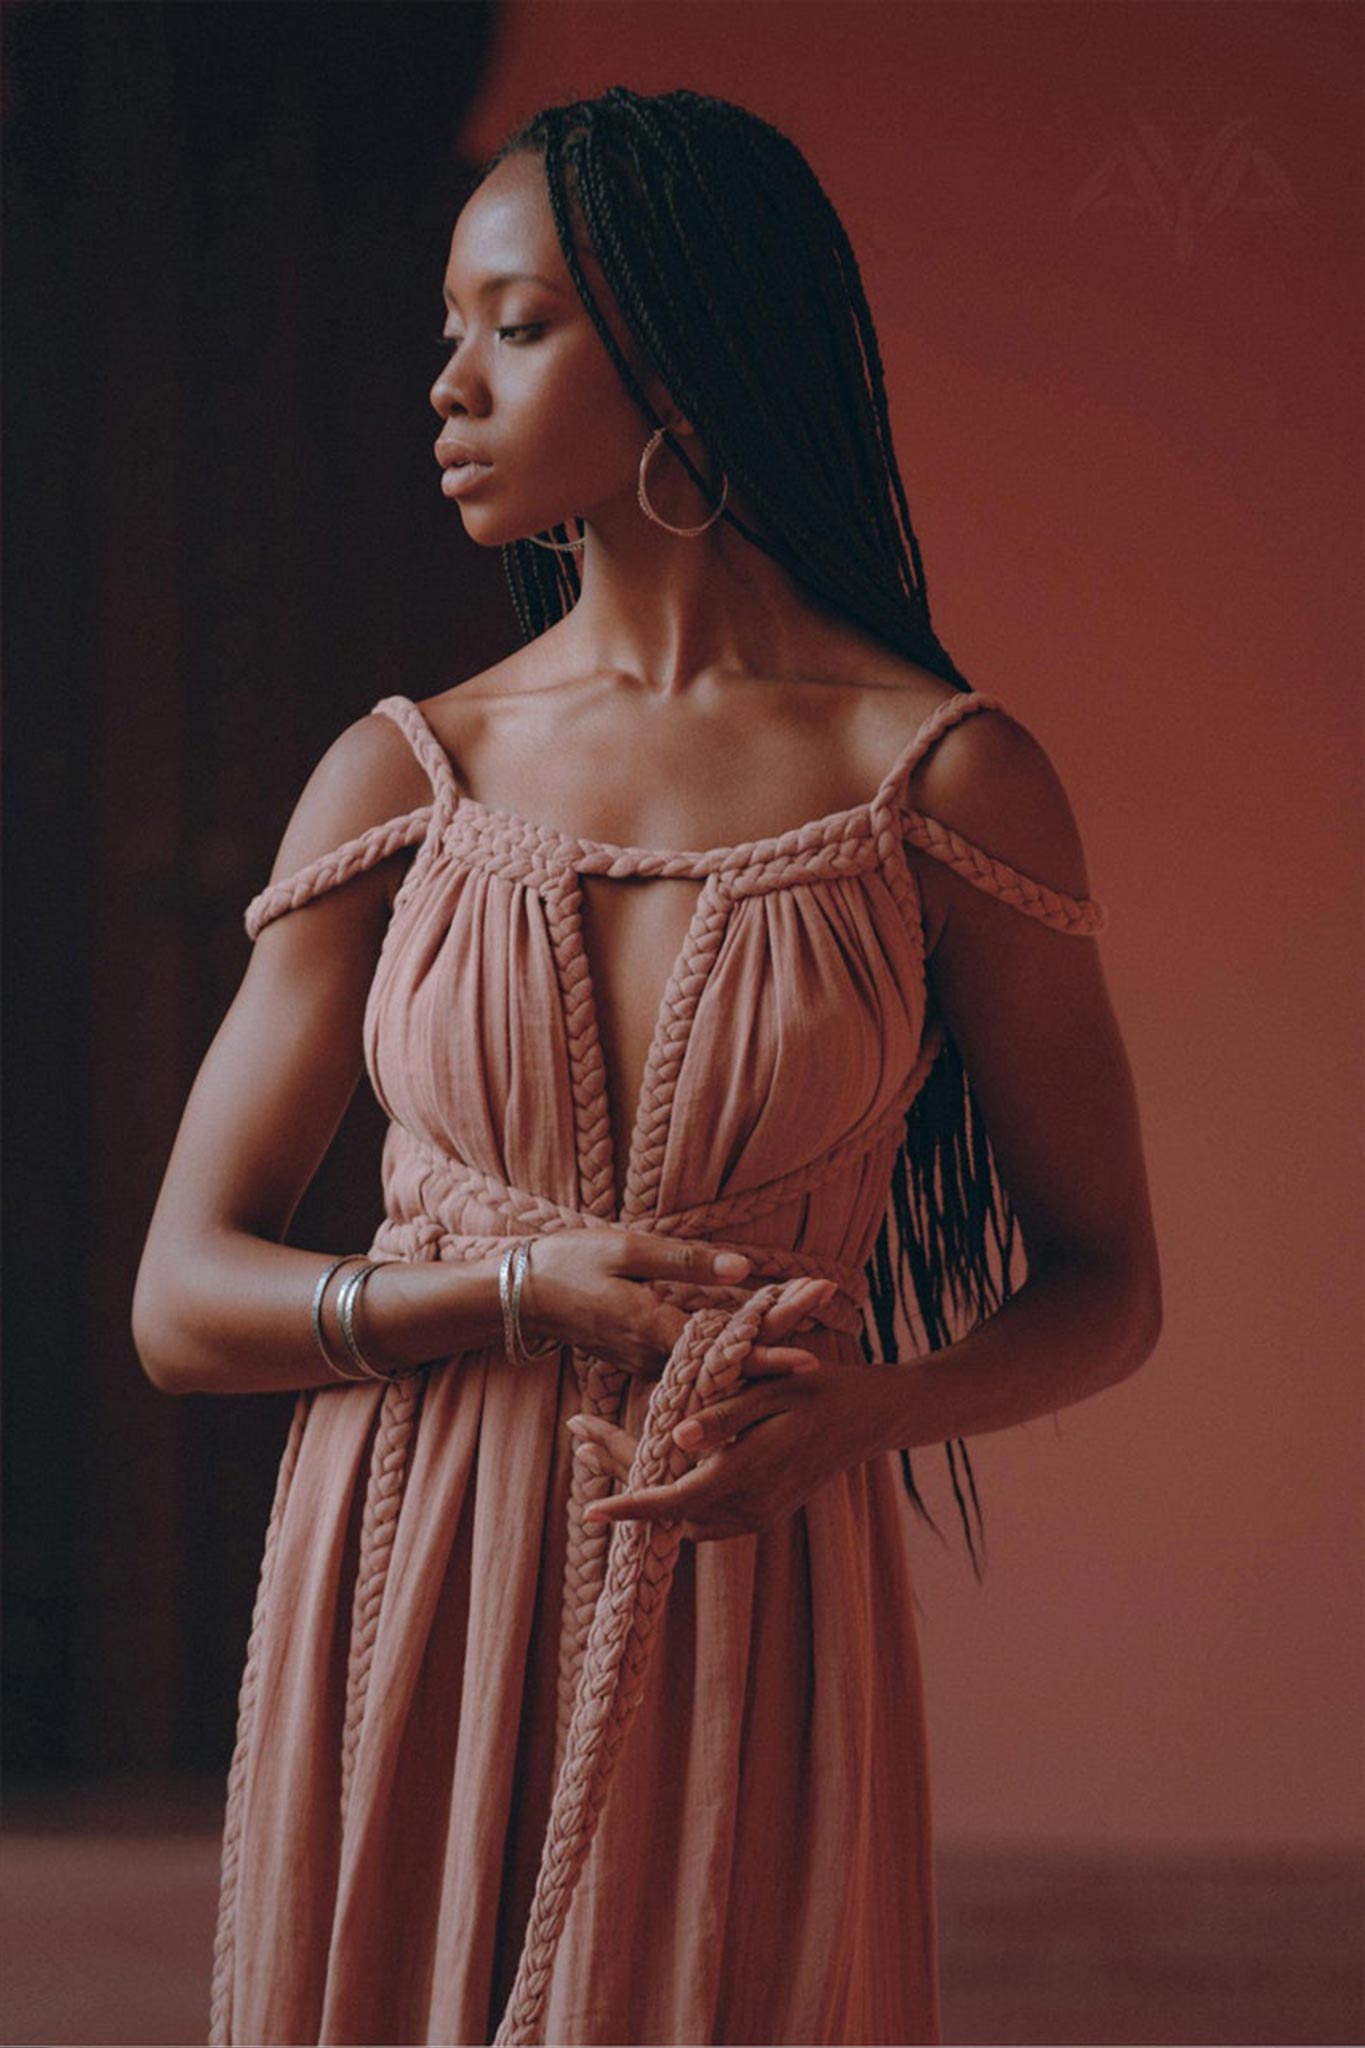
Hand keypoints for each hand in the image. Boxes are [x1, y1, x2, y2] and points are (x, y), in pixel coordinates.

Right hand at [518, 1228, 836, 1381]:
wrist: (514, 1296)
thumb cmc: (567, 1263)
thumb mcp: (627, 1248)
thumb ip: (686, 1261)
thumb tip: (745, 1269)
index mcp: (653, 1330)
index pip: (723, 1349)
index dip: (768, 1354)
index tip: (810, 1361)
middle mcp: (653, 1356)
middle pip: (726, 1362)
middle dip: (774, 1349)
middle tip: (820, 1338)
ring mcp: (644, 1362)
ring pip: (709, 1366)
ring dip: (752, 1352)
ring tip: (799, 1332)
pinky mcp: (638, 1359)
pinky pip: (688, 1365)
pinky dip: (722, 1355)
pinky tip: (749, 1346)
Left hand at [569, 1354, 908, 1543]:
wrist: (873, 1417)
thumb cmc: (823, 1388)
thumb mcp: (775, 1389)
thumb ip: (725, 1416)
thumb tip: (674, 1440)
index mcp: (752, 1471)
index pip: (677, 1500)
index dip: (631, 1506)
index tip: (589, 1511)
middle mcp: (753, 1505)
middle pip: (669, 1506)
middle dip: (620, 1475)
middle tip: (580, 1435)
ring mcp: (760, 1515)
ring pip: (684, 1516)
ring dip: (643, 1486)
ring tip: (598, 1445)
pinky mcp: (763, 1514)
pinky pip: (706, 1516)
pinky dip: (672, 1496)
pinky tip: (649, 1463)